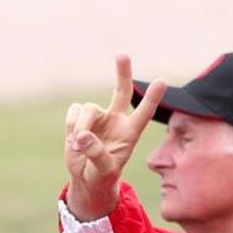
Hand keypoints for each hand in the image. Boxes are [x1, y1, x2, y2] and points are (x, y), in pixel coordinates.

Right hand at [64, 54, 165, 219]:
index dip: (152, 98)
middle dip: (122, 72)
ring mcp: (98, 117)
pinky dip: (71, 125)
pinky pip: (73, 112)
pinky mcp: (80, 118)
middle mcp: (116, 120)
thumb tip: (83, 135)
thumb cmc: (102, 176)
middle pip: (122, 91)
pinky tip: (73, 141)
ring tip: (78, 146)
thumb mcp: (104, 171)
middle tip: (122, 53)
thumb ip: (96, 153)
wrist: (86, 179)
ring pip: (88, 109)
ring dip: (81, 126)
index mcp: (130, 133)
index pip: (144, 113)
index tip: (162, 81)